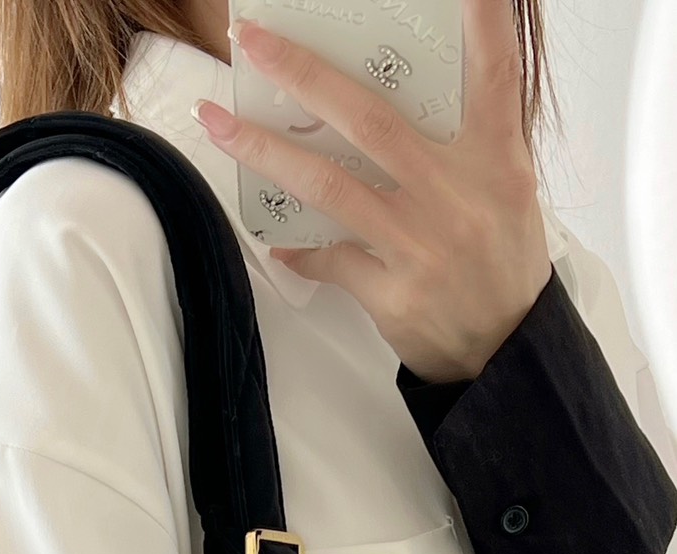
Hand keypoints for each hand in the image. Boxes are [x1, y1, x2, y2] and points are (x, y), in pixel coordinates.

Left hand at [195, 0, 553, 381]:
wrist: (506, 349)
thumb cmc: (502, 263)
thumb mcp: (506, 191)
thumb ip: (465, 144)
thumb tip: (391, 107)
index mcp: (495, 161)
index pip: (494, 79)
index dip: (484, 27)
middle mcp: (454, 195)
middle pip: (369, 121)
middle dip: (305, 75)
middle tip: (254, 43)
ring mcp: (419, 244)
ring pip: (329, 186)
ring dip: (266, 152)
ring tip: (220, 126)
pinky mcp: (392, 292)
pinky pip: (330, 258)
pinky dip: (298, 245)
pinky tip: (273, 236)